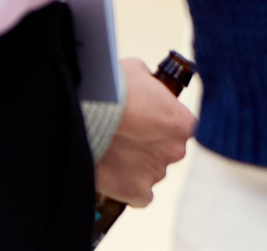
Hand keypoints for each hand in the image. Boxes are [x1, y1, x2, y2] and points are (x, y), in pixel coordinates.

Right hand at [95, 56, 196, 206]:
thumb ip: (150, 83)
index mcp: (182, 123)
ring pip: (151, 171)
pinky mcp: (137, 192)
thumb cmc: (112, 90)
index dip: (164, 123)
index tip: (149, 121)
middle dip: (151, 144)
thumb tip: (146, 84)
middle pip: (168, 150)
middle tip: (129, 135)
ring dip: (138, 164)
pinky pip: (139, 195)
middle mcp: (176, 150)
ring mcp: (156, 173)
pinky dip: (130, 188)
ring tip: (115, 151)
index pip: (181, 127)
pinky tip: (117, 174)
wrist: (84, 116)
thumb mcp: (137, 71)